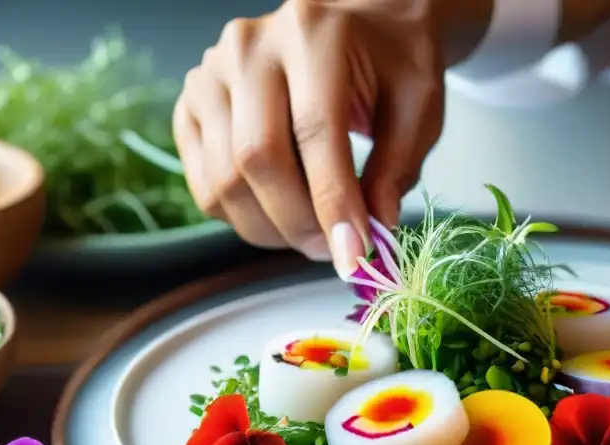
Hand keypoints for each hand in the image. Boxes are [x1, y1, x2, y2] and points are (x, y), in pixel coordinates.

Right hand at [172, 0, 461, 277]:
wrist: (356, 25)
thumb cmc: (390, 63)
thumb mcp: (418, 106)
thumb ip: (397, 168)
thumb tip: (372, 233)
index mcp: (314, 35)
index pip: (314, 131)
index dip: (333, 203)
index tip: (354, 255)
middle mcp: (250, 48)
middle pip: (257, 158)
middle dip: (299, 224)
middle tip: (334, 251)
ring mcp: (211, 74)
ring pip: (224, 179)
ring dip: (271, 229)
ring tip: (313, 234)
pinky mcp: (191, 105)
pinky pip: (204, 185)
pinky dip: (242, 217)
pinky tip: (280, 213)